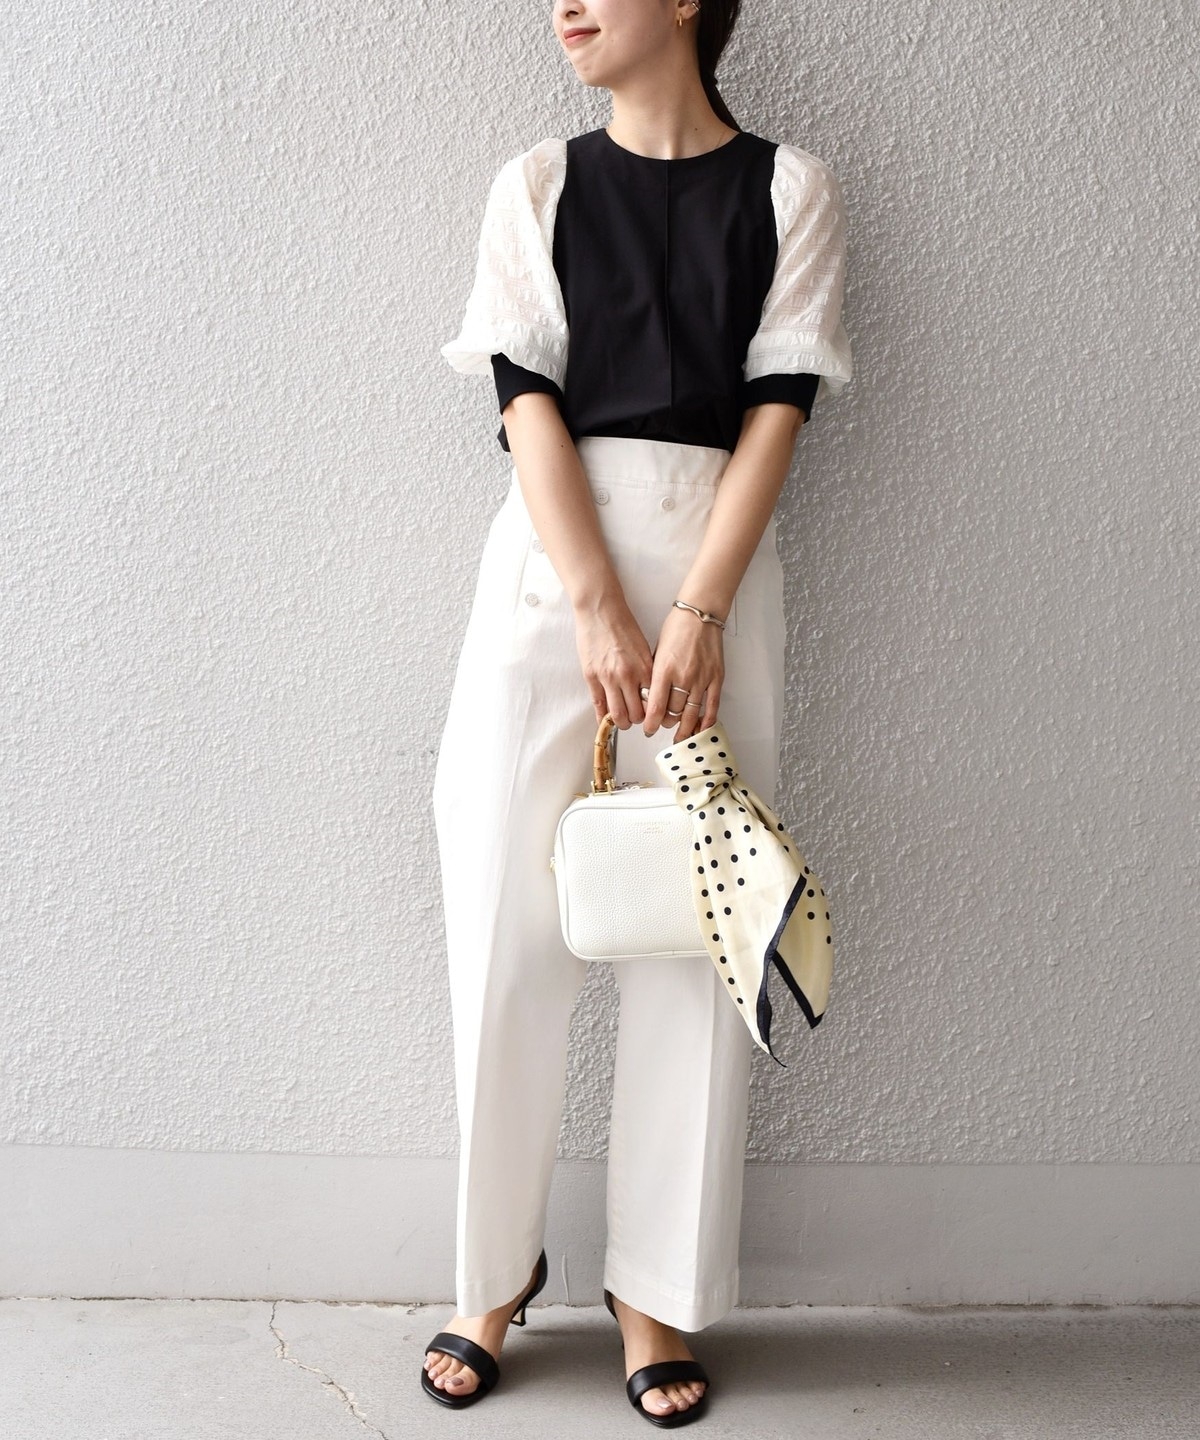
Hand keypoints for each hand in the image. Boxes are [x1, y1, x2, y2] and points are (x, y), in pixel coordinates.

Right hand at [574, 600, 653, 728]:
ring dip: (621, 722)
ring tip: (622, 720)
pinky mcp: (591, 676)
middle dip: (637, 720)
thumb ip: (646, 672)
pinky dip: (602, 717)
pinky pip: (598, 705)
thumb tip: (647, 693)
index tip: (651, 715)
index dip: (653, 713)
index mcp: (644, 668)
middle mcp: (628, 676)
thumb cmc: (622, 625)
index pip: (653, 703)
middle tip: (635, 718)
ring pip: (618, 715)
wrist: (601, 610)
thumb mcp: (643, 649)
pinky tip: (604, 720)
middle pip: (636, 714)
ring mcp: (608, 677)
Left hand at [642, 607, 723, 739]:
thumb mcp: (656, 651)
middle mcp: (682, 677)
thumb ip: (654, 676)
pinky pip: (712, 706)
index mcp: (663, 670)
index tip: (647, 730)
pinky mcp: (716, 678)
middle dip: (665, 723)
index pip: (655, 707)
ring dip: (684, 728)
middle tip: (662, 725)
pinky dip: (706, 720)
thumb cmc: (676, 628)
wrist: (700, 614)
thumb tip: (650, 698)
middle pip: (673, 713)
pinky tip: (701, 728)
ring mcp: (701, 679)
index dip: (650, 723)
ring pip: (691, 714)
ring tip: (679, 736)